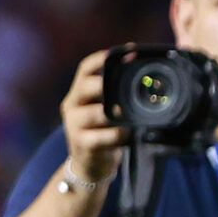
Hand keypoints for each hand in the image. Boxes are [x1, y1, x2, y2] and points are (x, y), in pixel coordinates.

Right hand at [58, 49, 125, 185]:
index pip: (86, 67)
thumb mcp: (105, 110)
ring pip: (95, 112)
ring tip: (130, 113)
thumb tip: (145, 70)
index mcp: (79, 93)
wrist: (90, 166)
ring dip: (116, 111)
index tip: (130, 50)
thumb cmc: (104, 133)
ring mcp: (74, 125)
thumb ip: (116, 93)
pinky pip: (102, 136)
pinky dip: (118, 134)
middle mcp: (72, 105)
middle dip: (108, 82)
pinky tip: (128, 134)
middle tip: (129, 84)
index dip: (105, 57)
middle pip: (87, 85)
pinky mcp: (82, 144)